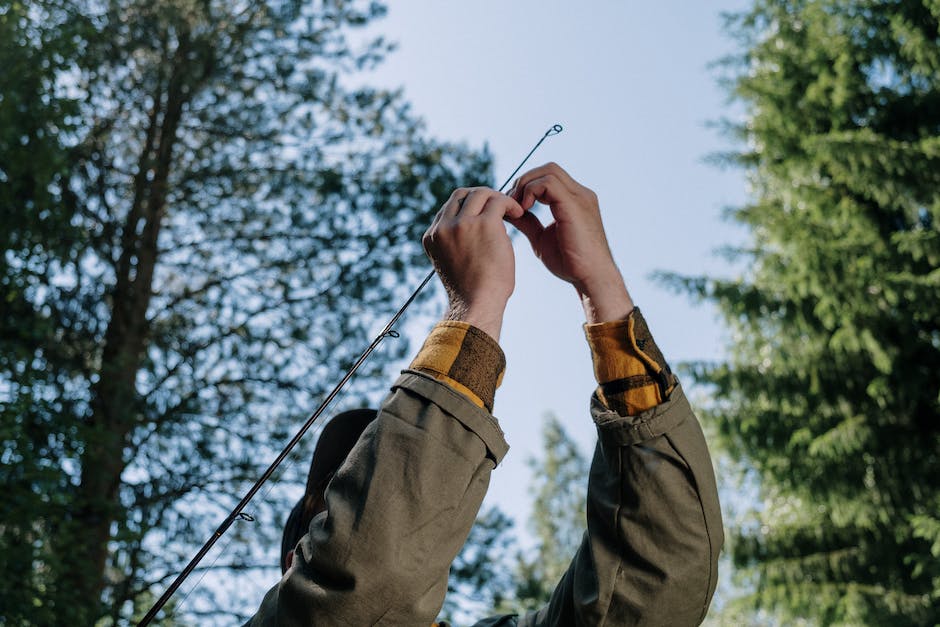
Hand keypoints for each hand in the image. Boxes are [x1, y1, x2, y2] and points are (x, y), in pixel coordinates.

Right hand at [423, 187, 523, 339]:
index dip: (469, 207)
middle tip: (501, 208)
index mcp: (432, 237)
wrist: (477, 305)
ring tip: (513, 210)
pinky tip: (519, 214)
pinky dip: (510, 204)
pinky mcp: (484, 224)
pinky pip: (498, 201)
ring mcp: (461, 224)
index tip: (486, 214)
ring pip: (481, 194)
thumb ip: (456, 243)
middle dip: (483, 197)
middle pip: (462, 194)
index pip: (449, 208)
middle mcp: (443, 227)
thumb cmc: (472, 292)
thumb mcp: (454, 263)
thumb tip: (475, 229)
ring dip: (498, 199)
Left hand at [507, 162, 633, 322]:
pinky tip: (524, 209)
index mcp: (575, 200)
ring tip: (518, 207)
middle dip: (525, 181)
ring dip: (526, 185)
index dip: (527, 185)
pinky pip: (548, 183)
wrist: (591, 278)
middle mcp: (580, 194)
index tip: (513, 205)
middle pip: (548, 169)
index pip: (549, 177)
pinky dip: (531, 191)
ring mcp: (580, 197)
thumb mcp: (542, 238)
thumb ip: (528, 222)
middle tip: (511, 203)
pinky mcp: (575, 205)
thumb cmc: (571, 264)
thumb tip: (510, 212)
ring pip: (548, 171)